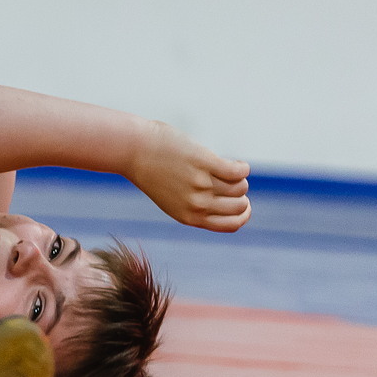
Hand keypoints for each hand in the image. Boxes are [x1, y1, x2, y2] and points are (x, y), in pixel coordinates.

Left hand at [126, 120, 251, 231]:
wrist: (134, 151)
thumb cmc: (153, 172)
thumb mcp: (172, 198)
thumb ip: (196, 205)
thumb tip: (231, 201)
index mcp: (189, 217)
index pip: (231, 225)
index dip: (243, 214)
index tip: (243, 203)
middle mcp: (197, 205)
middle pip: (239, 206)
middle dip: (241, 195)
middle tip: (231, 182)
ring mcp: (202, 184)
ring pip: (240, 187)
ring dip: (240, 178)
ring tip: (227, 169)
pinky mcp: (206, 163)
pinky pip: (239, 171)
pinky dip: (243, 167)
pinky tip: (238, 164)